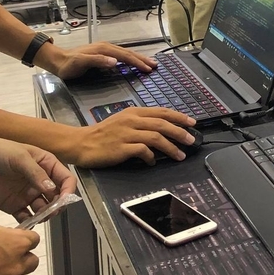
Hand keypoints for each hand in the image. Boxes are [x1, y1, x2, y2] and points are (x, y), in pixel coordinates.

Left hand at [0, 131, 77, 221]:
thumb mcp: (19, 158)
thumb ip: (36, 174)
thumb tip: (53, 189)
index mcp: (46, 164)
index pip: (65, 178)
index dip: (68, 189)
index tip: (64, 200)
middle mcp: (40, 181)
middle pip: (57, 196)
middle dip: (57, 205)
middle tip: (51, 212)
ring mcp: (28, 194)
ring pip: (44, 208)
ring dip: (45, 214)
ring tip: (39, 217)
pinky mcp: (14, 206)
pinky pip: (27, 217)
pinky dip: (30, 222)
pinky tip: (27, 224)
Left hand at [42, 42, 156, 79]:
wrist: (57, 60)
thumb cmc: (68, 65)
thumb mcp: (80, 63)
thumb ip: (97, 61)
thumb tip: (115, 61)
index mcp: (104, 49)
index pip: (125, 56)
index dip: (137, 62)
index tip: (148, 69)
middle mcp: (106, 47)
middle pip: (128, 53)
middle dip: (142, 59)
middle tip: (155, 65)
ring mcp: (105, 50)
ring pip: (126, 53)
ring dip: (138, 58)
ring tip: (149, 63)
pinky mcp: (103, 54)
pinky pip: (121, 55)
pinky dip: (130, 59)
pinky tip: (133, 62)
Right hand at [64, 108, 196, 166]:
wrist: (81, 143)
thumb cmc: (103, 134)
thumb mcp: (123, 121)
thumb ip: (141, 122)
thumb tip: (162, 129)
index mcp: (134, 112)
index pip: (161, 112)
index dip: (179, 117)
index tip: (192, 123)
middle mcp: (132, 121)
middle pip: (162, 124)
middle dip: (180, 132)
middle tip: (191, 140)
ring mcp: (127, 134)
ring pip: (156, 137)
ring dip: (171, 147)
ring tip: (180, 155)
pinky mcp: (121, 148)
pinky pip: (143, 151)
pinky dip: (151, 157)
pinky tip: (153, 162)